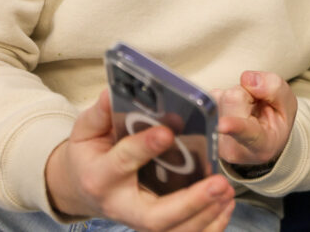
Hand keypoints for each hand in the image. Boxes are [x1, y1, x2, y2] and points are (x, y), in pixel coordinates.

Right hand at [44, 90, 235, 231]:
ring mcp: (138, 221)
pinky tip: (225, 205)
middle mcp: (121, 205)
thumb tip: (114, 91)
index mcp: (100, 176)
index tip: (168, 132)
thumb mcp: (87, 129)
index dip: (144, 147)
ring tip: (227, 190)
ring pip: (173, 230)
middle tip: (219, 182)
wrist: (82, 186)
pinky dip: (209, 225)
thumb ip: (101, 112)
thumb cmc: (91, 153)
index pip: (123, 163)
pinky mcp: (155, 227)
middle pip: (155, 217)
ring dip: (205, 213)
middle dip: (190, 201)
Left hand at [213, 71, 297, 167]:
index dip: (234, 126)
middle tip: (255, 105)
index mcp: (261, 145)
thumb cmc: (276, 123)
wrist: (260, 141)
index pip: (247, 132)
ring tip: (245, 110)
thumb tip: (247, 80)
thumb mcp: (288, 105)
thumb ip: (275, 89)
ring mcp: (214, 140)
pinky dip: (223, 99)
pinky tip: (233, 112)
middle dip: (246, 92)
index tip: (223, 125)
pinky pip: (210, 98)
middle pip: (232, 97)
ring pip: (220, 95)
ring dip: (234, 96)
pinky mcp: (201, 129)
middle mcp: (233, 147)